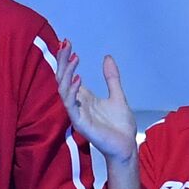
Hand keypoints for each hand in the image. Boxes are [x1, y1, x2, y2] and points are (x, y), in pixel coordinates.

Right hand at [55, 41, 137, 160]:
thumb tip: (107, 58)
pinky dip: (72, 92)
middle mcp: (77, 103)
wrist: (126, 146)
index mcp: (83, 97)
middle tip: (65, 44)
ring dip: (67, 74)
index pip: (69, 75)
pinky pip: (70, 106)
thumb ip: (111, 78)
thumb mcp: (117, 96)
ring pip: (63, 90)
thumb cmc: (120, 126)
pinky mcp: (80, 123)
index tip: (67, 42)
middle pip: (63, 79)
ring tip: (74, 58)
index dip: (66, 59)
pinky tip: (78, 79)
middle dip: (63, 61)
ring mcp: (77, 113)